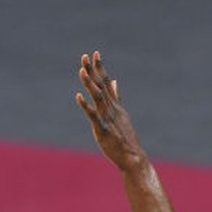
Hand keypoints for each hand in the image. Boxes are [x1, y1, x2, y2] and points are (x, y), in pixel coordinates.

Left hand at [76, 50, 144, 169]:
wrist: (133, 158)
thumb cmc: (126, 138)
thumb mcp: (121, 113)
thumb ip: (116, 97)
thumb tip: (114, 82)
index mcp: (115, 106)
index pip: (106, 83)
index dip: (100, 68)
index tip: (95, 53)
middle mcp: (112, 109)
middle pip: (101, 86)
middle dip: (93, 71)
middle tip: (84, 56)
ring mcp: (108, 119)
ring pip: (98, 98)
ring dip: (89, 84)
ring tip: (81, 71)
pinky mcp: (103, 130)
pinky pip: (93, 116)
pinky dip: (86, 106)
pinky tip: (78, 96)